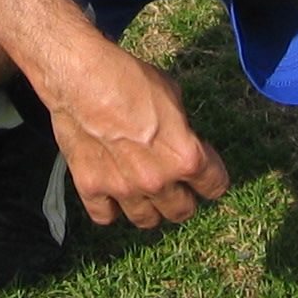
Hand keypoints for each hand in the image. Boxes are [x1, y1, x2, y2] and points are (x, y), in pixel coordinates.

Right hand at [39, 42, 228, 228]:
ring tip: (145, 192)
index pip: (215, 186)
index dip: (212, 176)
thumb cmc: (129, 78)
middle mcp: (158, 181)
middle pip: (183, 211)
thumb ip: (181, 129)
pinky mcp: (91, 188)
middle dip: (183, 197)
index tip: (204, 169)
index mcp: (186, 157)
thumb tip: (180, 138)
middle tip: (175, 183)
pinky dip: (110, 207)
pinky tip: (111, 191)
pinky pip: (106, 215)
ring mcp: (123, 189)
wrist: (82, 77)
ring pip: (147, 221)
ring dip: (150, 207)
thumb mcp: (172, 94)